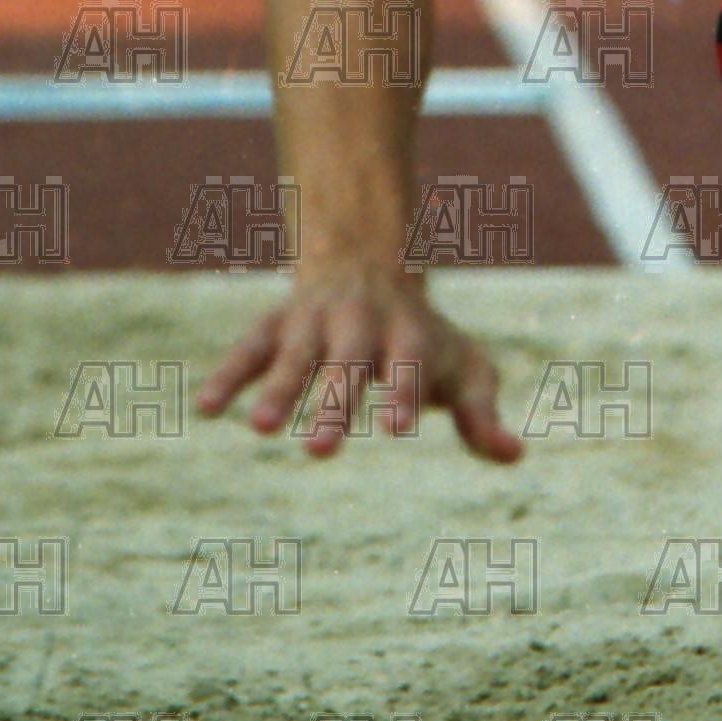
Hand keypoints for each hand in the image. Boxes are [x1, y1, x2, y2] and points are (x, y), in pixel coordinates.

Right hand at [196, 262, 524, 463]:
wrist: (370, 264)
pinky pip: (248, 348)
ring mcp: (313, 322)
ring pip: (293, 354)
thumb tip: (515, 456)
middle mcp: (358, 324)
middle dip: (330, 405)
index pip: (405, 365)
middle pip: (344, 364)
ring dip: (276, 388)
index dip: (400, 393)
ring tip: (258, 430)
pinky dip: (229, 373)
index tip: (395, 430)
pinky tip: (206, 407)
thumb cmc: (423, 337)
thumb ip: (481, 414)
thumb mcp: (462, 368)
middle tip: (318, 453)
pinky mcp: (276, 327)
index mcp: (406, 334)